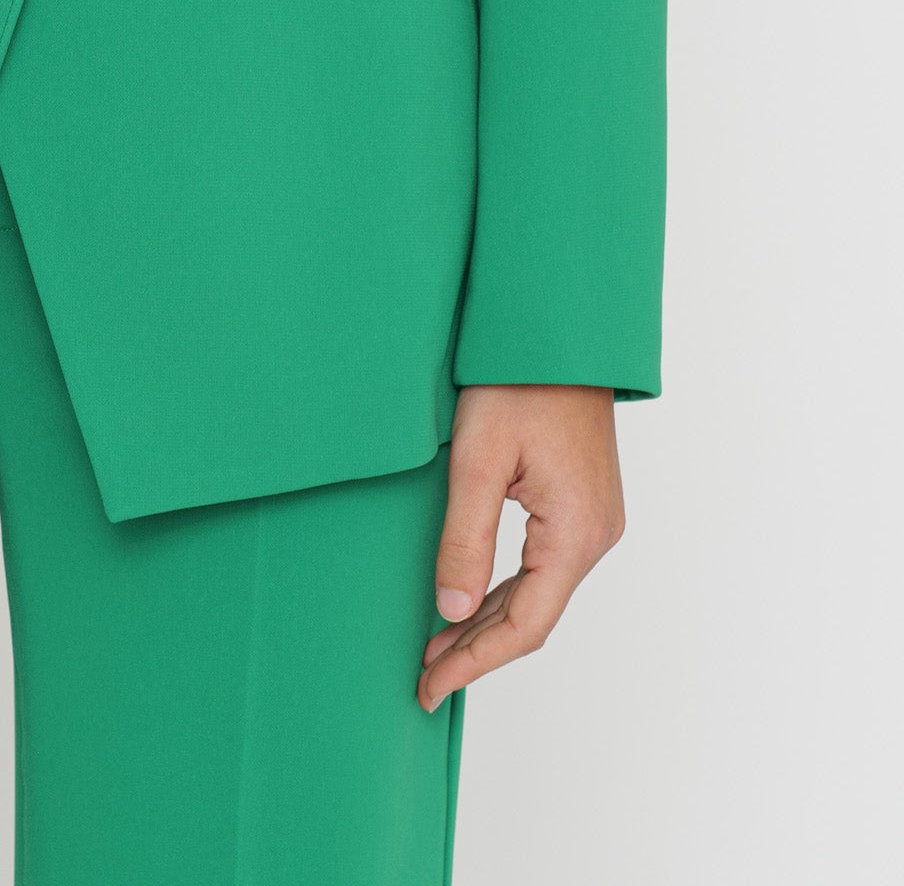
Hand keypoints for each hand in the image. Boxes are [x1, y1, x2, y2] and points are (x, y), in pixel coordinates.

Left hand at [419, 383, 623, 711]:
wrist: (556, 330)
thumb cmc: (517, 382)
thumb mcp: (479, 459)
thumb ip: (465, 537)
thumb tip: (451, 612)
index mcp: (576, 533)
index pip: (524, 626)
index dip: (475, 663)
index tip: (428, 687)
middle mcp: (595, 535)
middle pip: (533, 616)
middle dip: (477, 651)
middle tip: (422, 678)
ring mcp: (594, 520)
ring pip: (538, 593)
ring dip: (488, 622)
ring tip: (436, 648)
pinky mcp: (583, 504)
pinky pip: (543, 566)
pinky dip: (505, 590)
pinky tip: (471, 600)